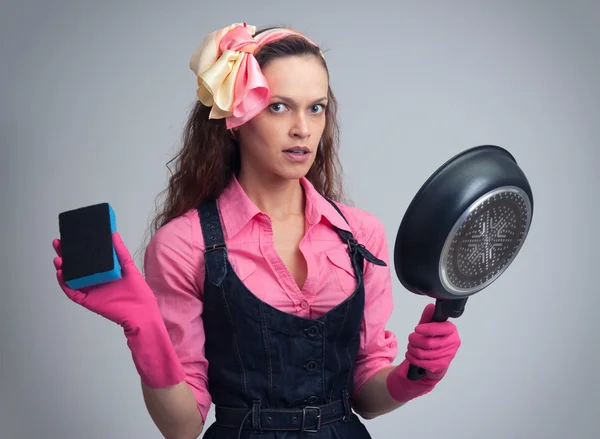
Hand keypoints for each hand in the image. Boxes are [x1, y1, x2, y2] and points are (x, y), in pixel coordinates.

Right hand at [52, 231, 185, 387]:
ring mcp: (90, 291)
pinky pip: (73, 292)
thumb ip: (120, 251)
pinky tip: (62, 273)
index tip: (70, 238)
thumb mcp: (129, 267)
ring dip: (62, 269)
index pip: (87, 259)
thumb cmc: (138, 292)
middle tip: (58, 243)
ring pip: (71, 279)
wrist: (142, 312)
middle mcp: (95, 281)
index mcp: (104, 272)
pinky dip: (65, 284)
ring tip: (58, 258)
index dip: (77, 249)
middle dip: (65, 256)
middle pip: (75, 267)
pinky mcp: (88, 300)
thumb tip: (113, 234)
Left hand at [385, 303, 460, 402]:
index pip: (442, 328)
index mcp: (451, 330)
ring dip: (412, 350)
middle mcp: (453, 342)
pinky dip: (413, 359)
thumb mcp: (428, 328)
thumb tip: (431, 307)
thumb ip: (428, 318)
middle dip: (414, 340)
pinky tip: (411, 355)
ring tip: (410, 347)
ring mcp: (448, 355)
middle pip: (429, 342)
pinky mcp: (441, 366)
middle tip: (410, 339)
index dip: (428, 329)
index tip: (417, 329)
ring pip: (424, 353)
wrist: (434, 361)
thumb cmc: (432, 341)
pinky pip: (423, 363)